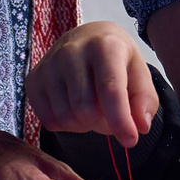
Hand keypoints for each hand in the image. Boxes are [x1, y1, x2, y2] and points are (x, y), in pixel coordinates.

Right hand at [25, 21, 156, 146]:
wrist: (86, 38)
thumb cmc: (116, 60)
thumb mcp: (139, 73)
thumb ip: (145, 100)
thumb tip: (140, 126)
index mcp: (104, 46)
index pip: (110, 90)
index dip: (121, 120)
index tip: (131, 141)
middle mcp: (72, 51)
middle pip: (86, 110)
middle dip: (104, 124)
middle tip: (111, 118)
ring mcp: (48, 65)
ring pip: (66, 118)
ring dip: (85, 126)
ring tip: (94, 111)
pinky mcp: (34, 79)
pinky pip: (49, 120)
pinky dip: (66, 125)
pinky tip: (75, 110)